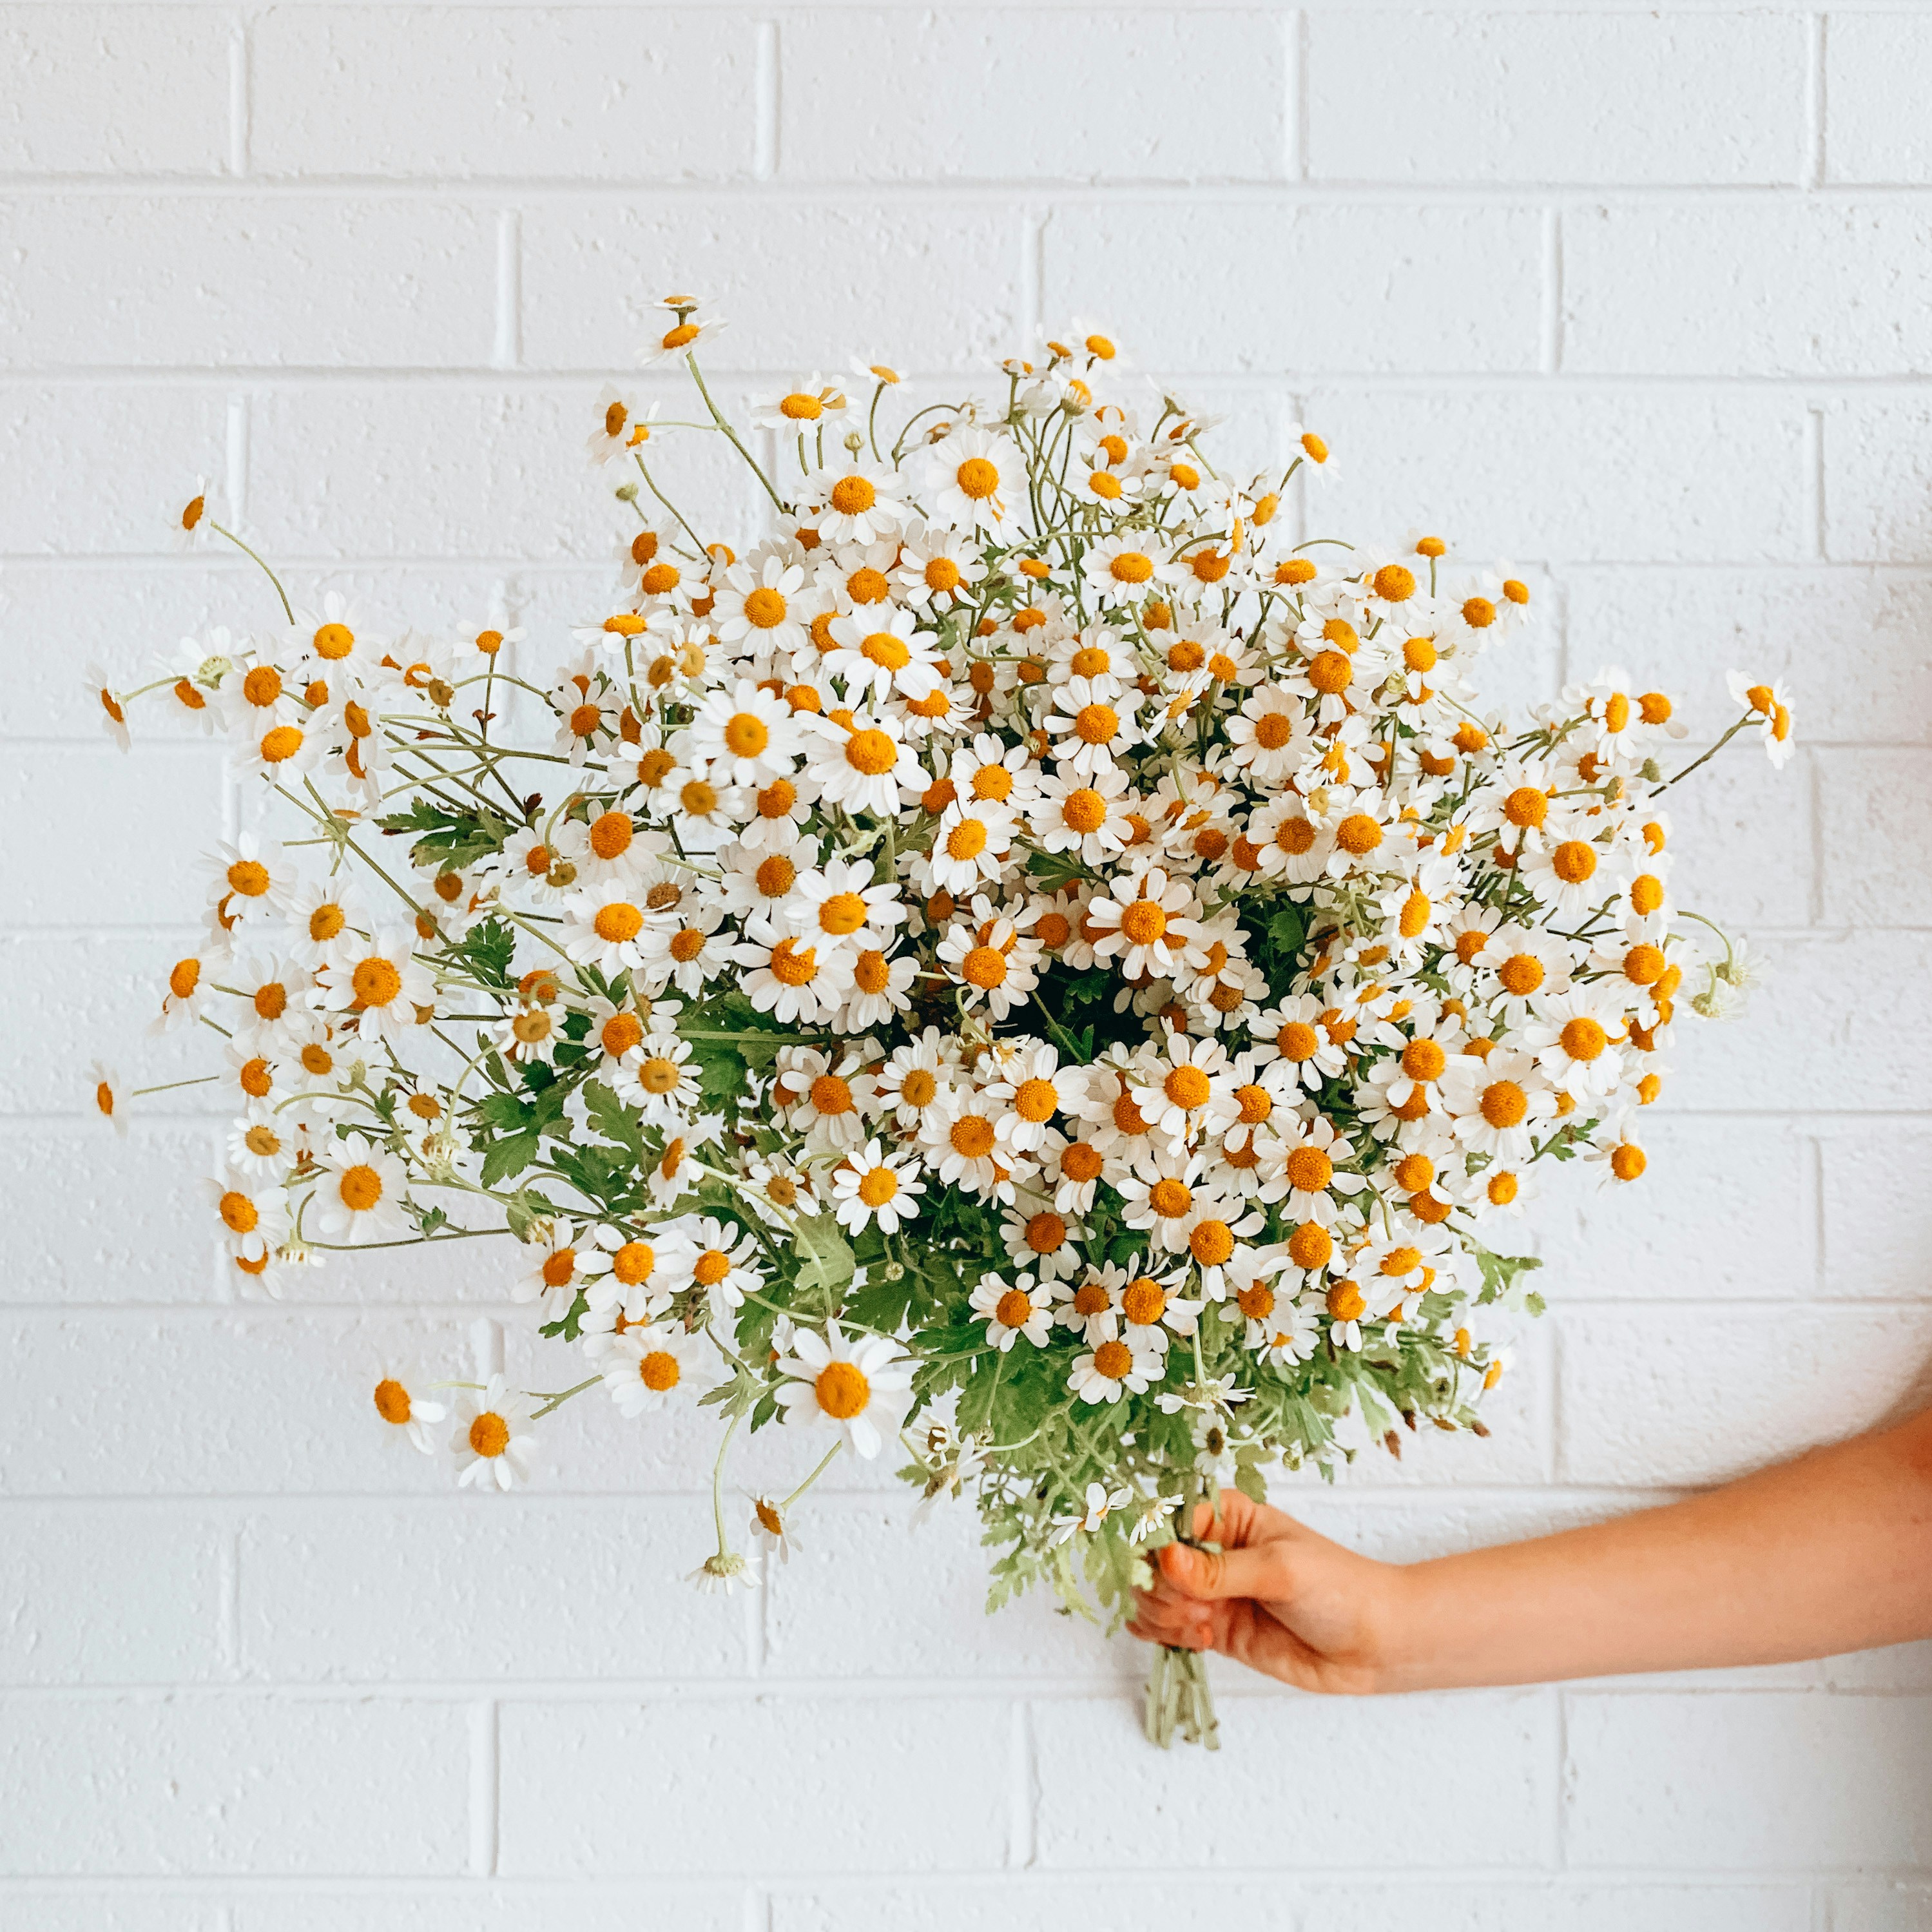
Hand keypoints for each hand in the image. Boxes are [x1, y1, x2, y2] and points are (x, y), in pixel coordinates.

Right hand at [1127, 1489, 1408, 1693]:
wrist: (1373, 1643)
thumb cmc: (1338, 1589)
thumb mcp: (1280, 1571)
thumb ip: (1220, 1571)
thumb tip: (1165, 1559)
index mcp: (1227, 1515)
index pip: (1167, 1520)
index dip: (1155, 1546)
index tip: (1165, 1572)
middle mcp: (1212, 1549)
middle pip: (1152, 1561)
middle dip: (1161, 1587)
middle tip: (1195, 1607)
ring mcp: (1211, 1590)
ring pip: (1153, 1595)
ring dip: (1163, 1613)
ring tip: (1202, 1625)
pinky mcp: (1213, 1627)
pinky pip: (1164, 1626)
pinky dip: (1165, 1634)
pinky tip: (1199, 1638)